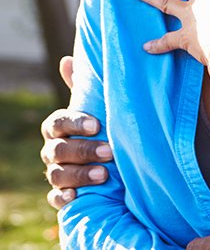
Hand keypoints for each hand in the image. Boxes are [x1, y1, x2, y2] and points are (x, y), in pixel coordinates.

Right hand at [41, 57, 111, 209]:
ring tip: (104, 174)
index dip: (75, 123)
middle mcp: (53, 149)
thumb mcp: (95, 107)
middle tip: (109, 152)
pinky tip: (76, 196)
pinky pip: (55, 198)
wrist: (108, 159)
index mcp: (58, 127)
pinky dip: (64, 197)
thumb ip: (83, 88)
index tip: (96, 125)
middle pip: (59, 150)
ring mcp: (55, 172)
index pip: (57, 122)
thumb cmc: (99, 127)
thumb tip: (67, 59)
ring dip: (79, 174)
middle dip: (84, 150)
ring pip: (58, 174)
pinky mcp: (61, 193)